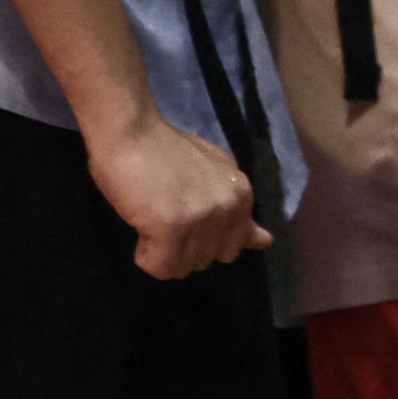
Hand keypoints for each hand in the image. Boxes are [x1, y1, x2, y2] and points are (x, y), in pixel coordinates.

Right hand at [88, 111, 269, 278]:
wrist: (132, 131)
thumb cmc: (165, 149)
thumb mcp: (217, 173)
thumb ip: (237, 208)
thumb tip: (266, 242)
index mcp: (242, 196)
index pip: (231, 248)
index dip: (202, 239)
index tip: (184, 215)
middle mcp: (229, 209)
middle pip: (206, 261)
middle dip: (182, 247)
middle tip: (164, 213)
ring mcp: (201, 219)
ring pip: (182, 268)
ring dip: (162, 251)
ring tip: (152, 216)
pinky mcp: (171, 227)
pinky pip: (160, 268)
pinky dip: (146, 256)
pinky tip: (142, 227)